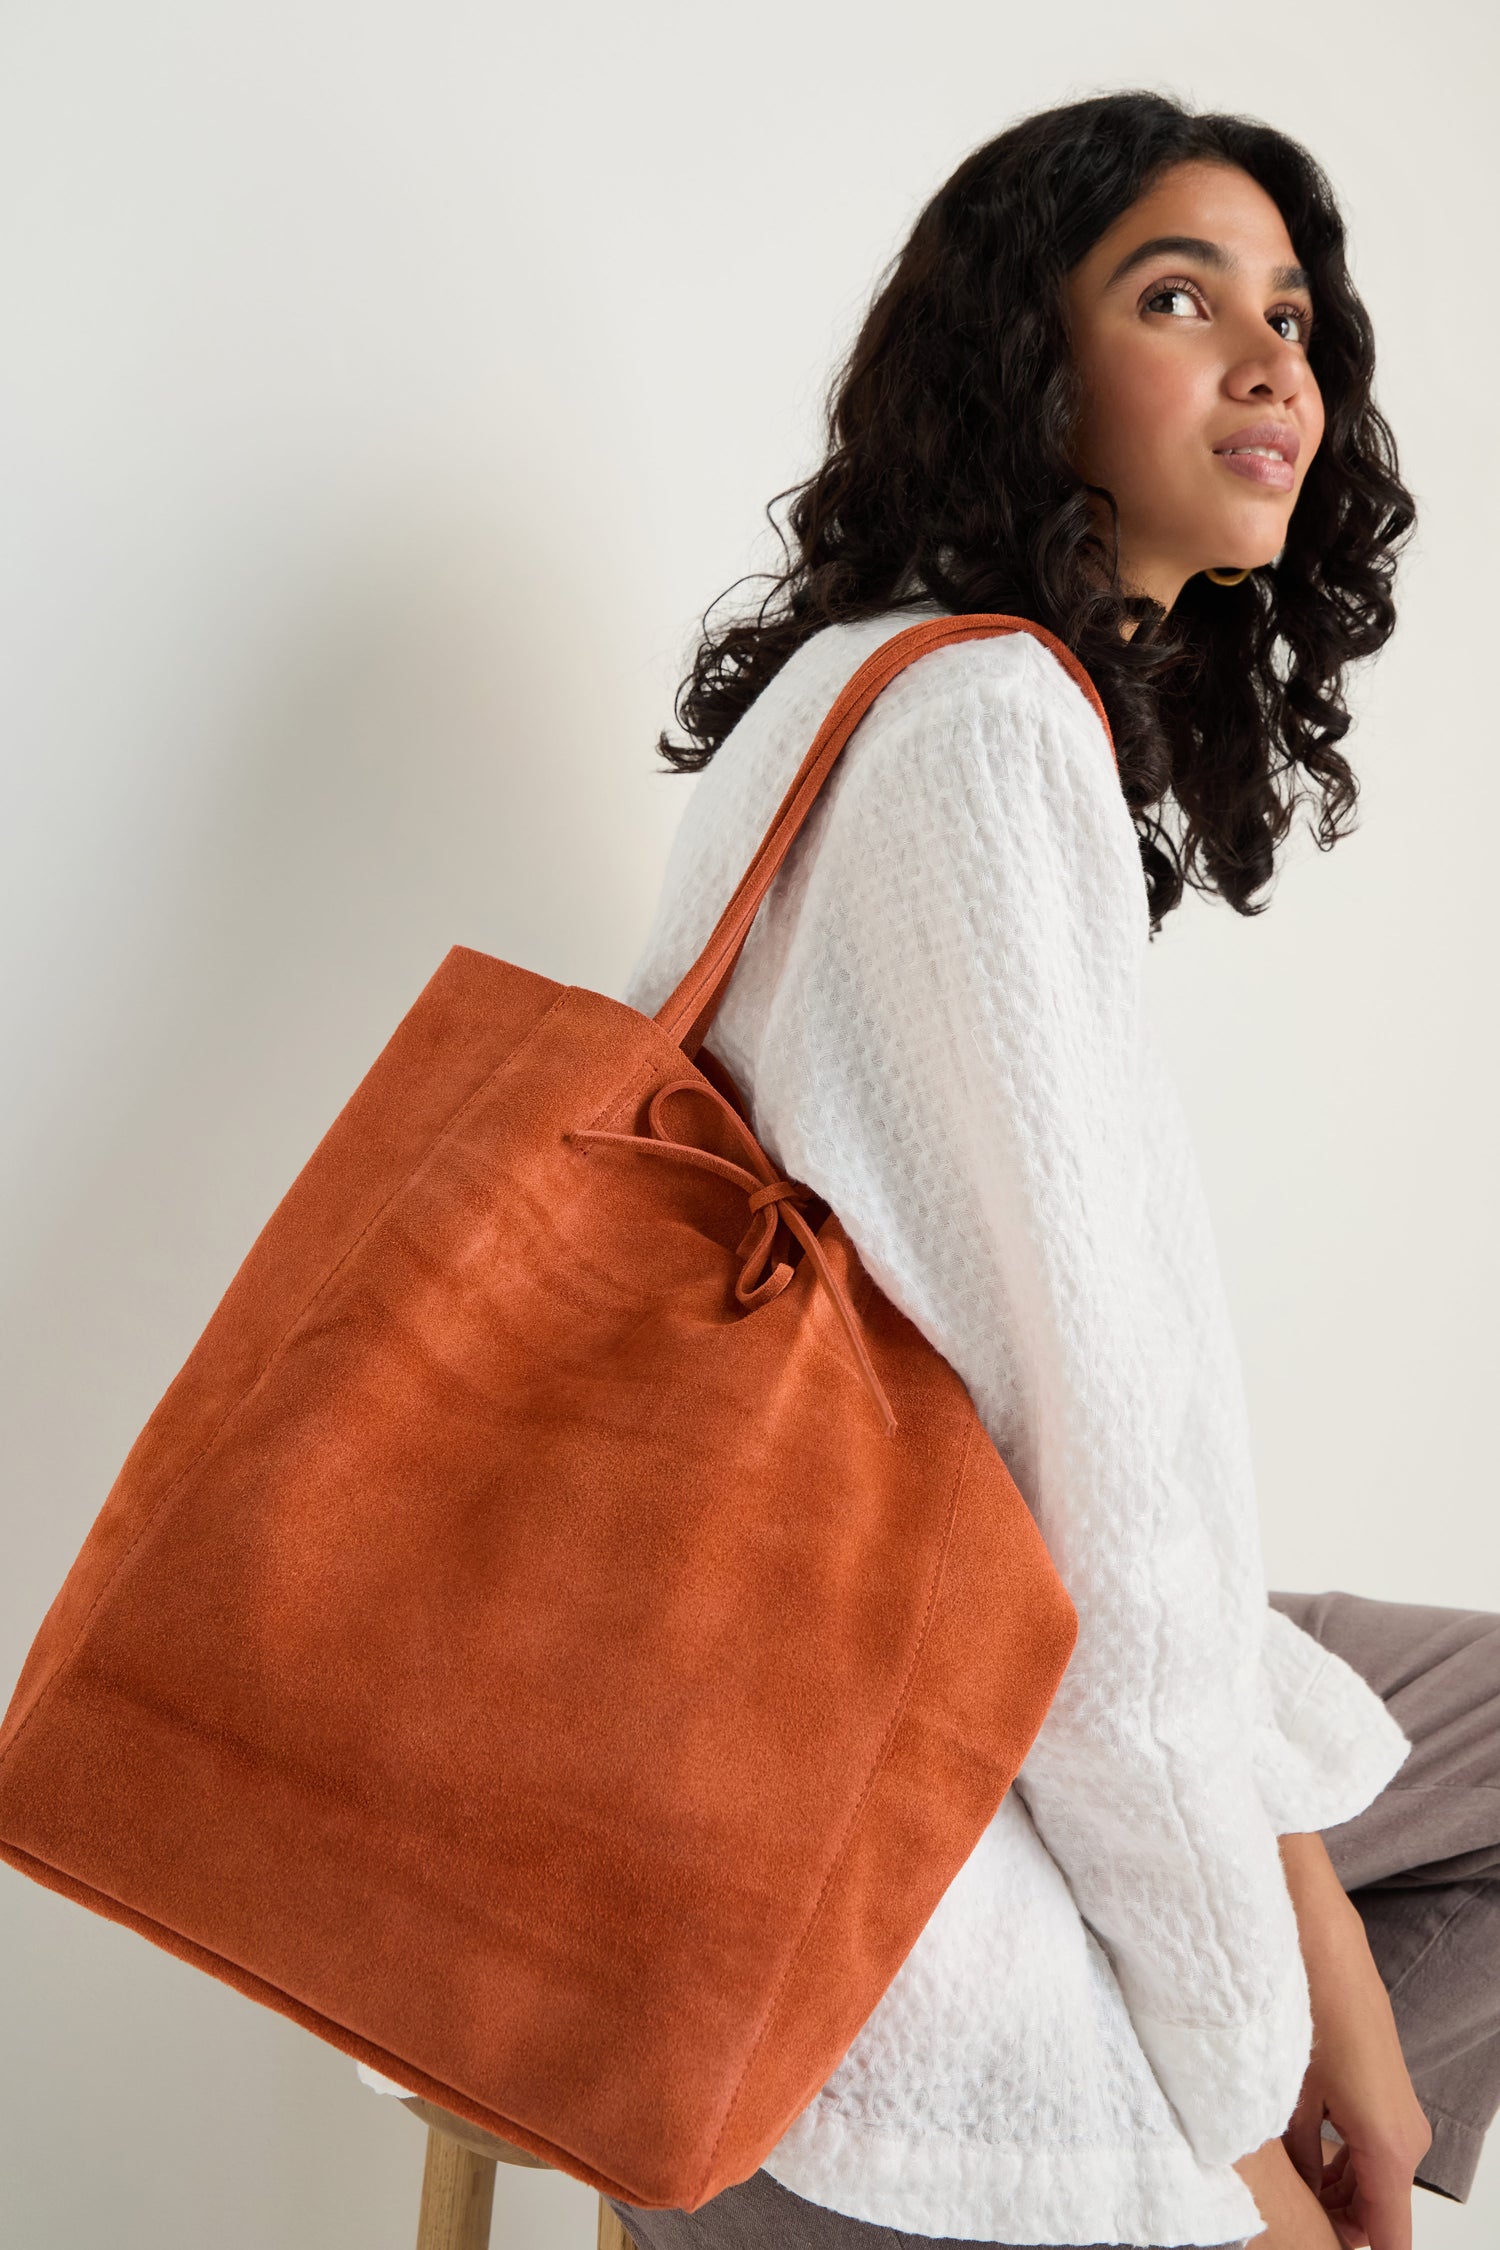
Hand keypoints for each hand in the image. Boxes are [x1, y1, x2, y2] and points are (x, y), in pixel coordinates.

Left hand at [1276, 1832, 1432, 2249]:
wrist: (1313, 1926)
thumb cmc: (1300, 1998)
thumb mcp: (1282, 2094)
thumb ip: (1293, 2162)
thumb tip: (1290, 2201)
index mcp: (1386, 2145)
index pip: (1388, 2240)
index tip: (1309, 2249)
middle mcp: (1404, 2134)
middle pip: (1376, 2214)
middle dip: (1332, 2223)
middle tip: (1280, 2217)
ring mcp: (1398, 2109)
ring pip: (1370, 2180)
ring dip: (1330, 2190)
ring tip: (1276, 2182)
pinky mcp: (1383, 2085)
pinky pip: (1365, 2145)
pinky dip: (1334, 2157)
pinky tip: (1287, 2142)